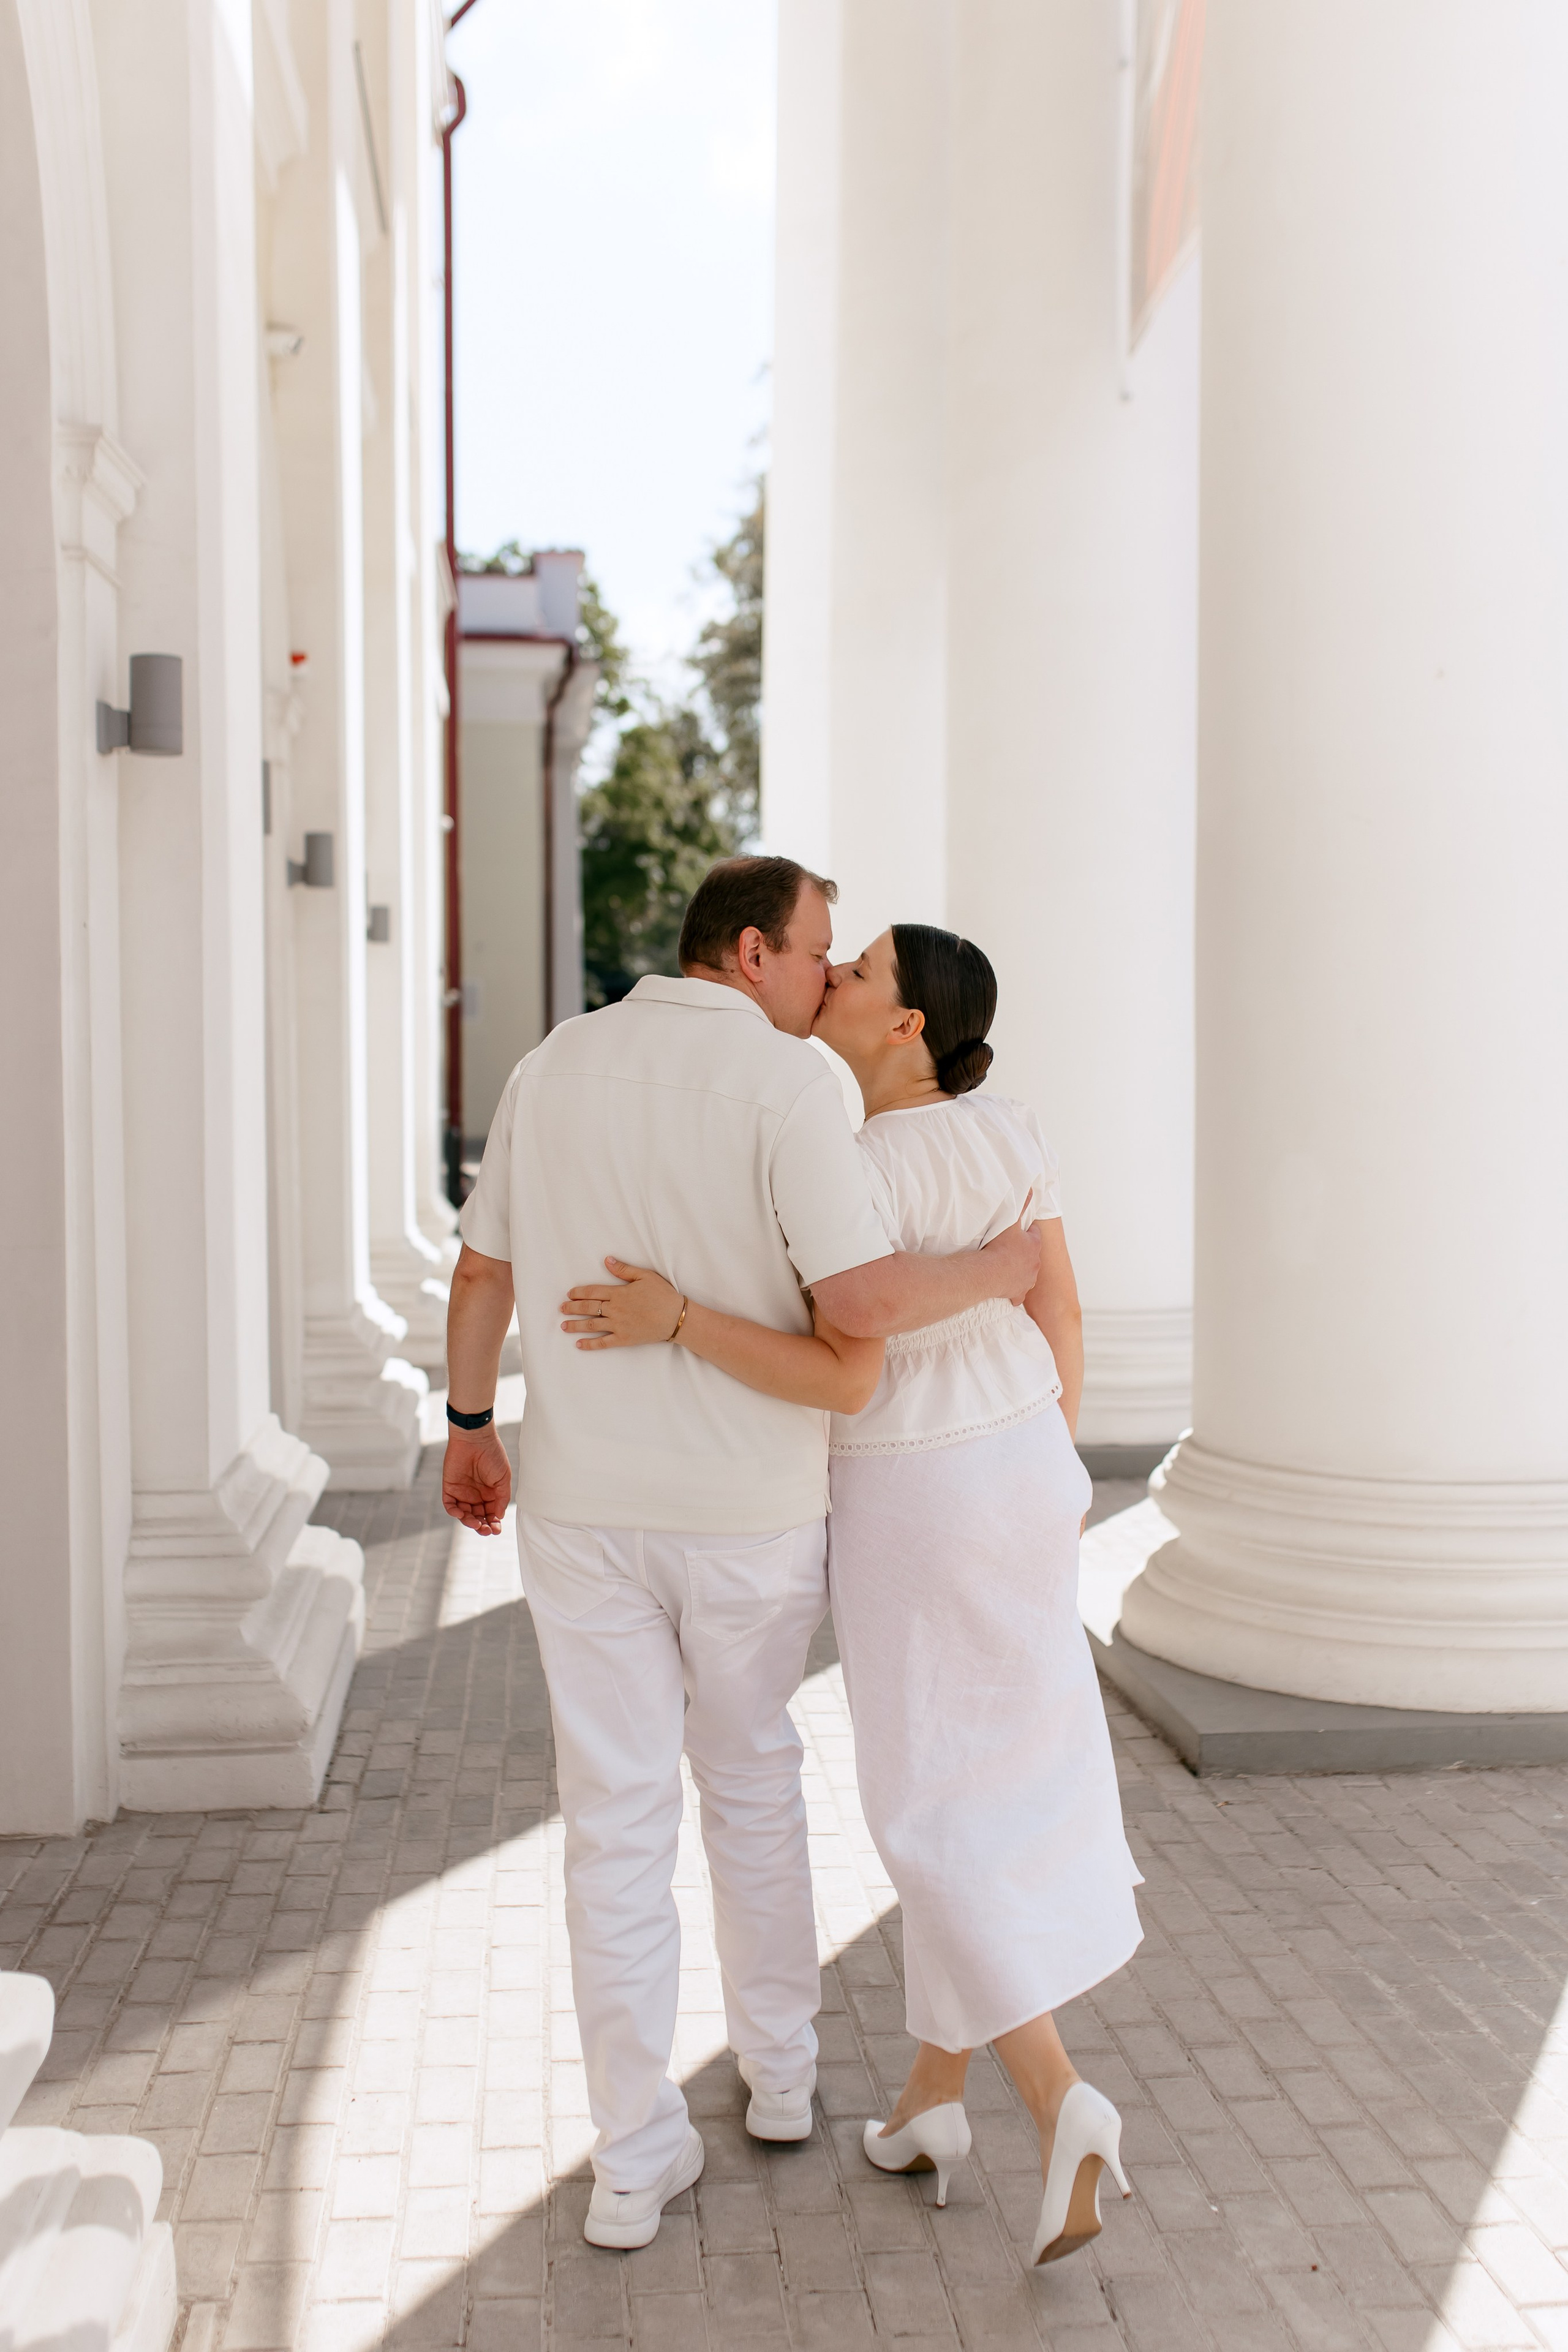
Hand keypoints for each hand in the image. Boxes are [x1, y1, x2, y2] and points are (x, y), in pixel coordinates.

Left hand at [441, 1427, 511, 1533]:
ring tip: (476, 1524)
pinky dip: (454, 1512)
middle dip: (482, 1526)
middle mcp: (476, 1495)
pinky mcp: (450, 1487)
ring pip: (464, 1514)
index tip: (497, 1530)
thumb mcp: (503, 1478)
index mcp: (490, 1493)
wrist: (475, 1438)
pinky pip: (450, 1505)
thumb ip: (502, 1497)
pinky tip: (462, 1514)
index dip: (494, 1523)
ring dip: (469, 1522)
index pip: (491, 1513)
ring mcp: (462, 1492)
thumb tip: (499, 1516)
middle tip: (486, 1531)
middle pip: (478, 1517)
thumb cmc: (493, 1455)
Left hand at [561, 1257, 684, 1348]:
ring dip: (575, 1325)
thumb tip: (607, 1261)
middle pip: (588, 1308)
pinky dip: (590, 1344)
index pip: (593, 1291)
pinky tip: (579, 1345)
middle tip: (561, 1309)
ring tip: (563, 1326)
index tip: (569, 1294)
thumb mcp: (645, 1276)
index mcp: (619, 1293)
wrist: (676, 1318)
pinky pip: (603, 1343)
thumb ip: (624, 1269)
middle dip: (572, 1308)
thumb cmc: (663, 1295)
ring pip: (592, 1325)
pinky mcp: (624, 1338)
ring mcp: (618, 1325)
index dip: (579, 1293)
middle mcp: (615, 1309)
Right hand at [981, 1189, 1041, 1303]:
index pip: (1034, 1235)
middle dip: (1023, 1253)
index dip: (1026, 1233)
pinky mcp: (1019, 1293)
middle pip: (1031, 1255)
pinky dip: (1014, 1290)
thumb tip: (1031, 1189)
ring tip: (1005, 1267)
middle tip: (1008, 1250)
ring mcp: (1028, 1280)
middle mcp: (1034, 1263)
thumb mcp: (1010, 1221)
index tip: (1017, 1232)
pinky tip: (1006, 1287)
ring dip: (1019, 1271)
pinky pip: (1018, 1293)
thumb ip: (1021, 1204)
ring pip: (1026, 1274)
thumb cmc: (1000, 1246)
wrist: (991, 1272)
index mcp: (1034, 1245)